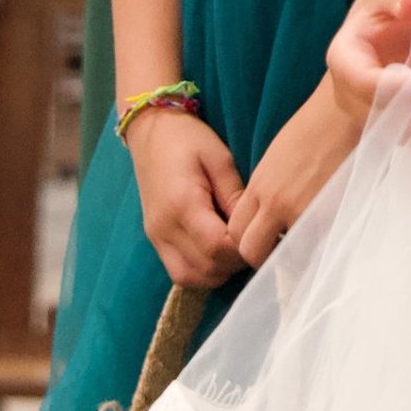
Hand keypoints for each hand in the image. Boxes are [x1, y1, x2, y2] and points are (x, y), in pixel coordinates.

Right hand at [128, 109, 247, 288]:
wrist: (150, 132)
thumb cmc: (188, 139)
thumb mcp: (220, 159)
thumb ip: (236, 196)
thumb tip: (254, 226)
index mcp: (182, 205)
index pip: (217, 247)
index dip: (242, 249)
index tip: (260, 235)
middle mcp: (164, 228)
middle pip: (205, 269)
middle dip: (234, 263)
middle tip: (251, 241)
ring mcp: (155, 237)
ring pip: (190, 278)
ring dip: (218, 271)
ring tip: (234, 247)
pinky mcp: (154, 240)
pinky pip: (179, 271)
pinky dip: (201, 271)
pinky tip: (217, 252)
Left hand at [225, 75, 361, 268]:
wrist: (347, 107)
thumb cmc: (318, 124)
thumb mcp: (280, 156)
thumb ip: (270, 186)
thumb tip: (272, 214)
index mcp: (261, 184)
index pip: (237, 229)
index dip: (249, 239)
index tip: (266, 239)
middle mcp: (274, 201)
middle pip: (250, 250)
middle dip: (264, 256)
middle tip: (284, 250)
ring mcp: (301, 210)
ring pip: (283, 256)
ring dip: (294, 255)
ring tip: (310, 244)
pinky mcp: (329, 214)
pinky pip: (317, 248)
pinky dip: (321, 248)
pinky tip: (330, 235)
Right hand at [327, 0, 410, 126]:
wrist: (381, 31)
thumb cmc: (381, 9)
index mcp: (344, 61)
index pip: (367, 84)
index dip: (401, 86)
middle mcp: (348, 95)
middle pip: (384, 112)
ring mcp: (366, 114)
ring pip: (397, 128)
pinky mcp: (387, 123)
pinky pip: (407, 131)